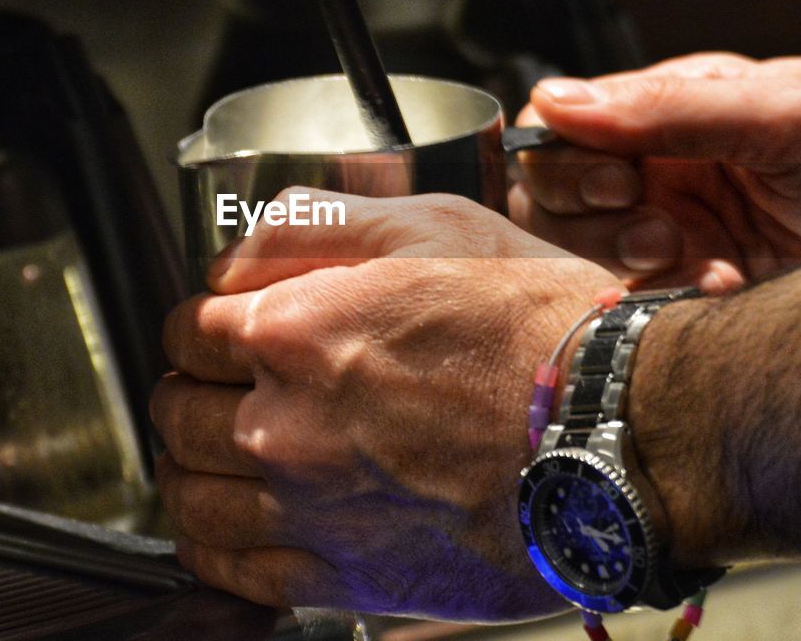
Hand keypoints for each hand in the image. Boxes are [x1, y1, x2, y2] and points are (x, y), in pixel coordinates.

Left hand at [154, 189, 621, 619]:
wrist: (622, 432)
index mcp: (297, 329)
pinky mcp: (342, 576)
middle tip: (222, 389)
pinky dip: (212, 547)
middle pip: (179, 410)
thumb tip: (237, 252)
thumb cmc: (541, 327)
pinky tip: (228, 527)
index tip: (225, 334)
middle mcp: (286, 421)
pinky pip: (231, 570)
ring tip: (215, 455)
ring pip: (191, 493)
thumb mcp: (433, 226)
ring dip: (192, 467)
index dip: (204, 326)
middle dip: (193, 391)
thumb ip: (316, 224)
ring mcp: (310, 506)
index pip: (188, 329)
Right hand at [511, 53, 800, 288]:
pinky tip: (724, 291)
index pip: (558, 125)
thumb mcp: (786, 114)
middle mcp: (655, 168)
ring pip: (578, 255)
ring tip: (697, 263)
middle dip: (593, 219)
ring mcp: (667, 231)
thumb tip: (556, 100)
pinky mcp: (685, 289)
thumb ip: (669, 107)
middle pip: (552, 195)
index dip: (568, 160)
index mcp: (665, 109)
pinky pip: (627, 304)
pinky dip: (661, 304)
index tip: (623, 180)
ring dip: (626, 264)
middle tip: (660, 230)